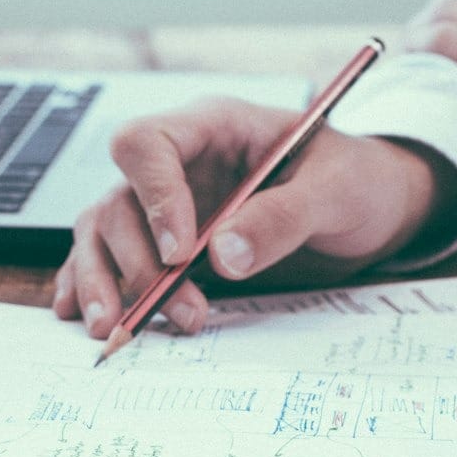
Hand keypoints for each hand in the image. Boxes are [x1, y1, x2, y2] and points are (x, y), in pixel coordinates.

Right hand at [53, 97, 456, 336]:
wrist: (374, 207)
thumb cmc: (358, 181)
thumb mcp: (337, 191)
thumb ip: (282, 217)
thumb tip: (222, 256)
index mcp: (214, 127)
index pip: (147, 143)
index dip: (153, 196)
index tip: (180, 252)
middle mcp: (180, 163)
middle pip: (118, 199)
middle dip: (138, 261)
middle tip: (181, 310)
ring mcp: (168, 203)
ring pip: (103, 231)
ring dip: (105, 281)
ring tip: (115, 329)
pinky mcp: (167, 242)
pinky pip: (111, 256)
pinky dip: (92, 285)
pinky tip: (82, 315)